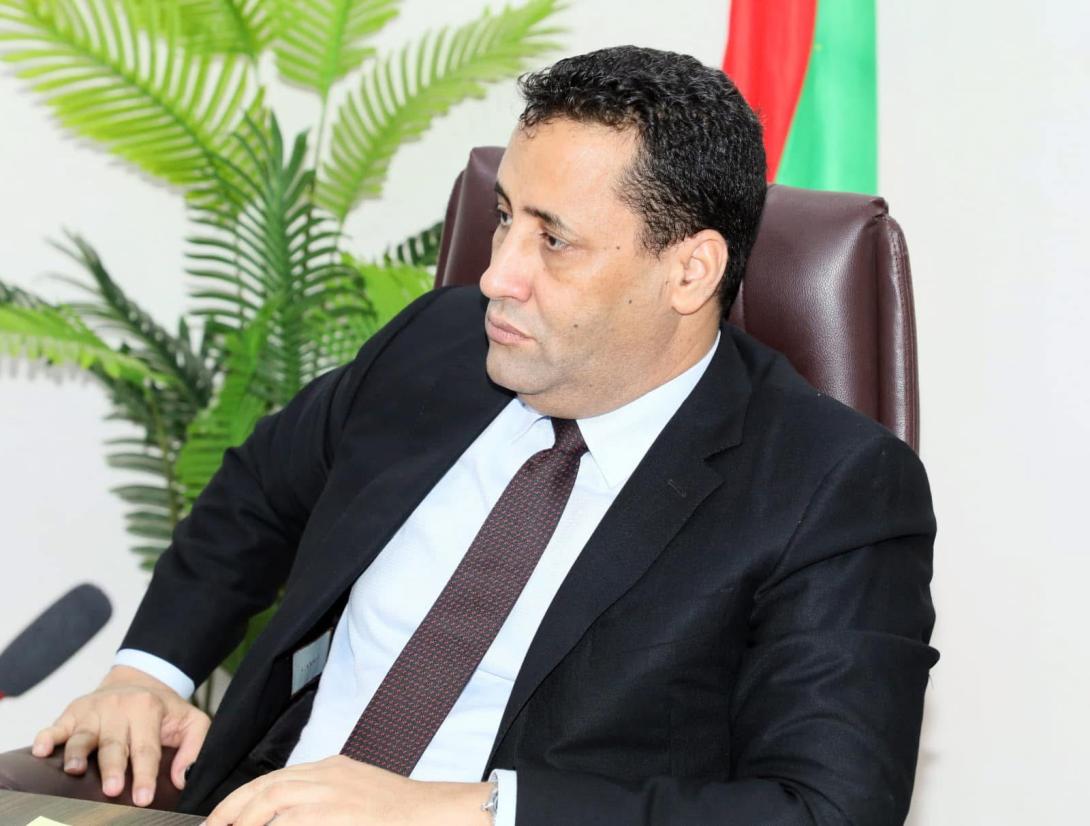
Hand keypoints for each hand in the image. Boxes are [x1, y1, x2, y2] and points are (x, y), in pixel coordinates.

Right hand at [30, 664, 210, 806]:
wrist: (139, 679)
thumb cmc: (162, 709)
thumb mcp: (191, 720)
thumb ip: (195, 746)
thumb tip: (183, 778)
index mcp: (148, 710)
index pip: (147, 748)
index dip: (145, 774)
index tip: (143, 798)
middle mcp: (119, 708)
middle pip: (114, 743)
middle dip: (113, 768)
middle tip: (113, 791)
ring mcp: (93, 711)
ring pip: (83, 735)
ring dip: (76, 753)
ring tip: (74, 771)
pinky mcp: (71, 713)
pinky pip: (55, 725)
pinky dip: (46, 737)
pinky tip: (41, 751)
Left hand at [203, 755, 490, 825]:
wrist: (432, 813)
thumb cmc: (397, 811)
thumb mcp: (354, 792)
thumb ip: (321, 798)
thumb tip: (284, 815)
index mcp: (329, 769)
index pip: (272, 780)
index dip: (239, 800)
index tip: (219, 821)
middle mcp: (326, 778)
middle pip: (266, 790)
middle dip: (232, 813)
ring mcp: (330, 797)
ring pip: (272, 804)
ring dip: (246, 822)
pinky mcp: (334, 817)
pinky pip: (293, 822)